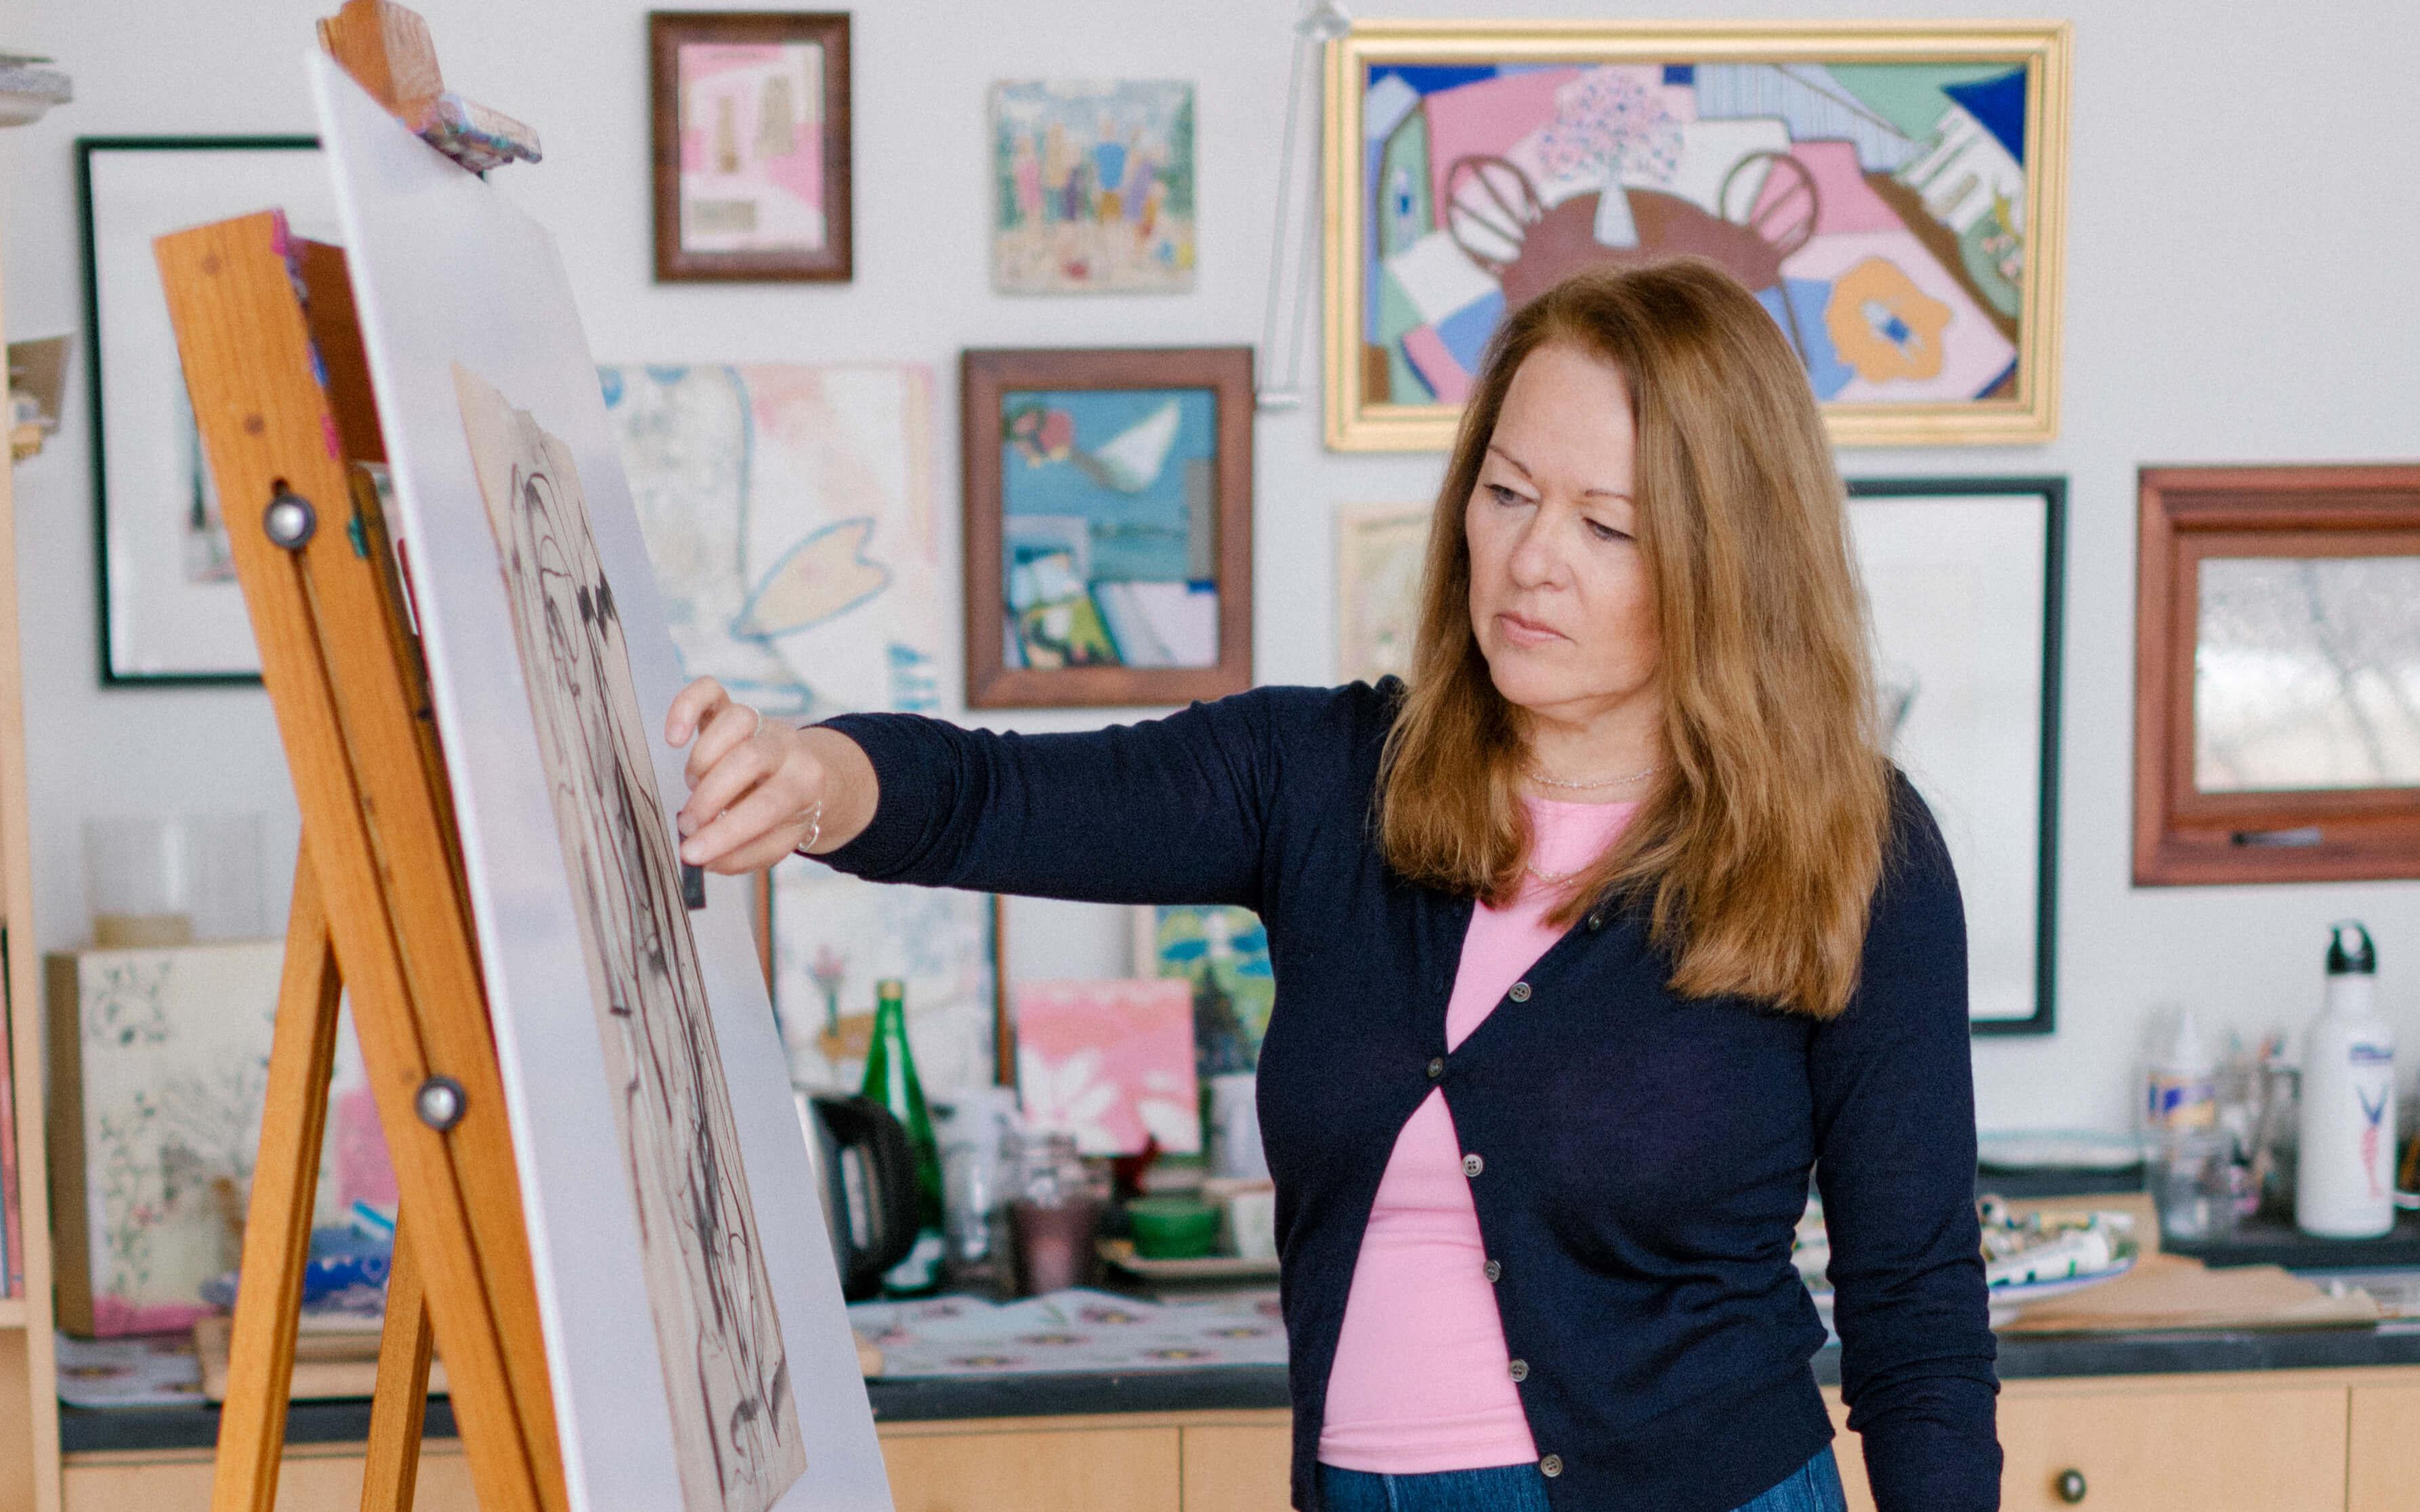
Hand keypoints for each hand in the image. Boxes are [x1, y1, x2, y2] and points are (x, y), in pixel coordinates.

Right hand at [664, 676, 826, 873]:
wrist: (801, 775)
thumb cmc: (783, 814)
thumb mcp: (777, 841)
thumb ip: (745, 855)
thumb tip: (705, 859)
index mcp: (805, 783)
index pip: (769, 805)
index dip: (728, 831)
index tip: (692, 853)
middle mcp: (786, 746)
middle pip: (748, 758)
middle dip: (710, 797)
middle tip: (688, 825)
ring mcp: (759, 722)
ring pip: (733, 722)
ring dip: (703, 760)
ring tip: (694, 787)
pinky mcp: (730, 707)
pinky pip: (709, 691)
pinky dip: (685, 706)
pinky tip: (674, 738)